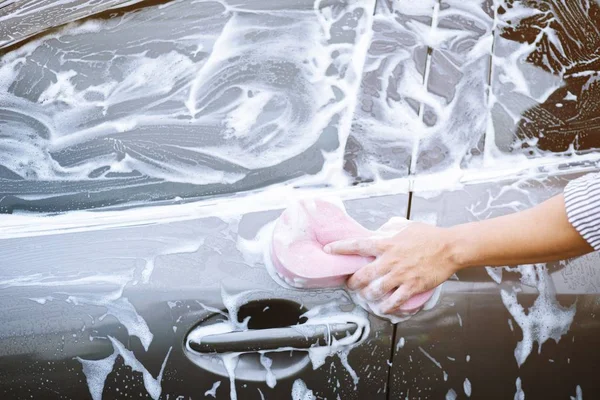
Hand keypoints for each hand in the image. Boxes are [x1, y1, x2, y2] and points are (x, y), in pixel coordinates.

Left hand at [323, 222, 460, 313]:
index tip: (328, 250)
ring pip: (375, 290)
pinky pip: (394, 301)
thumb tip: (376, 233)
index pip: (358, 245)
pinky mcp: (412, 286)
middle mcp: (390, 260)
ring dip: (366, 295)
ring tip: (365, 295)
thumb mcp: (404, 226)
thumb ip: (387, 231)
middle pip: (362, 275)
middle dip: (352, 282)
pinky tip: (382, 308)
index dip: (340, 248)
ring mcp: (401, 275)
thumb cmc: (428, 235)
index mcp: (386, 243)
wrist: (450, 247)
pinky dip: (386, 307)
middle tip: (350, 284)